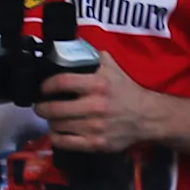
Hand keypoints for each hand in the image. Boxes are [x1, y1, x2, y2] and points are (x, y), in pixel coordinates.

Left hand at [40, 60, 171, 152]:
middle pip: (53, 108)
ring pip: (57, 126)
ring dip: (50, 122)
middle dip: (41, 107)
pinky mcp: (97, 143)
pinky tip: (59, 132)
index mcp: (98, 84)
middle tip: (41, 106)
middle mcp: (96, 106)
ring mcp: (96, 127)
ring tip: (53, 118)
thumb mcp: (111, 68)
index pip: (61, 82)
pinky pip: (65, 143)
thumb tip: (71, 45)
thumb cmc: (126, 91)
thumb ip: (91, 56)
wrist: (148, 117)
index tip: (43, 88)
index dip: (46, 85)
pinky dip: (56, 138)